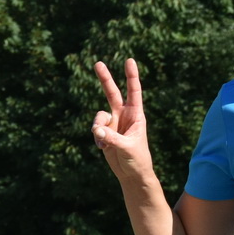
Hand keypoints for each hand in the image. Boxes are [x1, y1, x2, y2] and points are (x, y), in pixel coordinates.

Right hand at [92, 58, 155, 181]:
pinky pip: (95, 129)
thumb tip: (96, 130)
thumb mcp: (127, 148)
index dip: (131, 76)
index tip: (129, 60)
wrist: (132, 174)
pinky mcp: (104, 133)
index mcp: (136, 115)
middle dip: (105, 79)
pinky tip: (103, 148)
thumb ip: (111, 138)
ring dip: (98, 126)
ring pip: (99, 116)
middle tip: (98, 63)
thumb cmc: (137, 159)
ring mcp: (113, 124)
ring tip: (102, 141)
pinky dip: (97, 138)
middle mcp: (124, 116)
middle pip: (112, 93)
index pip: (134, 92)